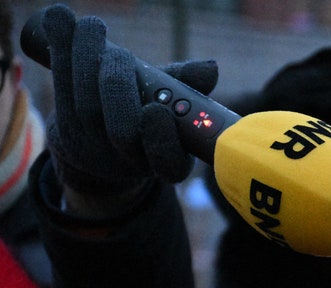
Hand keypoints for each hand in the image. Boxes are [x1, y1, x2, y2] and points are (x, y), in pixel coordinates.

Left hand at [41, 4, 218, 197]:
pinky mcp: (64, 125)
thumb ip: (189, 87)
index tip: (155, 110)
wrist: (103, 148)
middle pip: (121, 132)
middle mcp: (130, 160)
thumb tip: (210, 69)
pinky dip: (60, 52)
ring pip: (87, 108)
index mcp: (167, 161)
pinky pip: (62, 90)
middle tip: (121, 56)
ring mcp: (94, 147)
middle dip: (118, 89)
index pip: (167, 163)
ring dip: (86, 62)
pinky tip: (60, 21)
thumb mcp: (175, 106)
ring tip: (91, 26)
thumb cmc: (150, 120)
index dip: (160, 140)